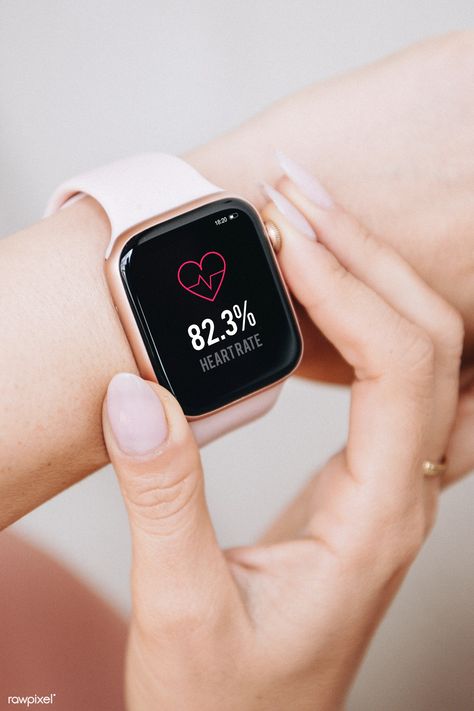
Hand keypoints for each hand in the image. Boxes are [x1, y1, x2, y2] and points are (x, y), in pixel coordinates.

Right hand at [102, 185, 461, 709]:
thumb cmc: (227, 699)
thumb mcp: (181, 607)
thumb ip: (163, 499)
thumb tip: (137, 397)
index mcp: (376, 520)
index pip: (401, 370)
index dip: (348, 289)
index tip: (285, 240)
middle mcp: (401, 494)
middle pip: (430, 343)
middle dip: (367, 256)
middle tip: (298, 196)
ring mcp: (390, 486)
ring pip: (425, 355)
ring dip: (371, 277)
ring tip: (309, 222)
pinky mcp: (364, 481)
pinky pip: (398, 379)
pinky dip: (367, 316)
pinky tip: (329, 289)